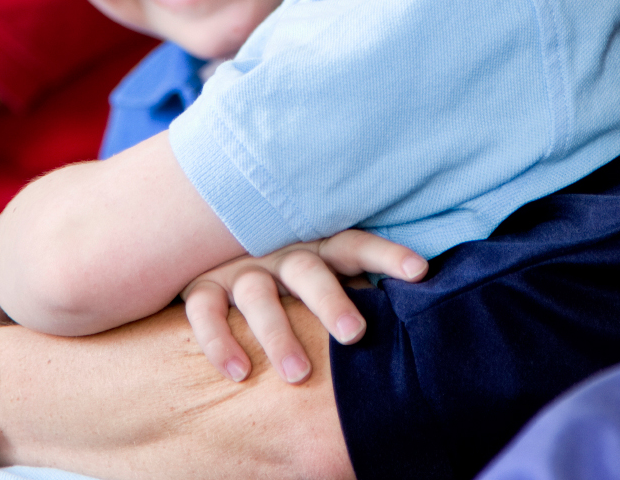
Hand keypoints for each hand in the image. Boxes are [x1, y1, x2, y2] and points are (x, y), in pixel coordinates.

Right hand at [181, 229, 425, 384]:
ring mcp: (238, 268)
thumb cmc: (286, 279)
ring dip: (277, 334)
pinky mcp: (201, 286)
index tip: (419, 272)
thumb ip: (353, 290)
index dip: (387, 255)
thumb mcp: (320, 275)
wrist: (200, 247)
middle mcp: (279, 252)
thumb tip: (408, 319)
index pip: (354, 244)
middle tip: (354, 334)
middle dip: (330, 301)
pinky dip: (219, 341)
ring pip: (257, 295)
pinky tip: (239, 372)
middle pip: (307, 270)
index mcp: (316, 247)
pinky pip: (205, 311)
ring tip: (298, 374)